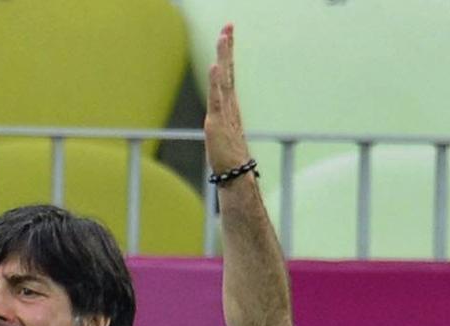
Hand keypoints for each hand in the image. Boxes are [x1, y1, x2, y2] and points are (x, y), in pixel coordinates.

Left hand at [204, 24, 252, 181]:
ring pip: (224, 78)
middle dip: (227, 47)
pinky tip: (216, 66)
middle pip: (228, 70)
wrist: (234, 174)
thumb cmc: (227, 156)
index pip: (228, 74)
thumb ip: (220, 122)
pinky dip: (216, 81)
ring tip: (224, 36)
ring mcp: (224, 111)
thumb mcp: (221, 133)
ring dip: (223, 56)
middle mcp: (229, 104)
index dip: (227, 54)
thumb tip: (216, 118)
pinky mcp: (216, 122)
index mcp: (229, 104)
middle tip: (228, 25)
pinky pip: (216, 97)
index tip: (227, 33)